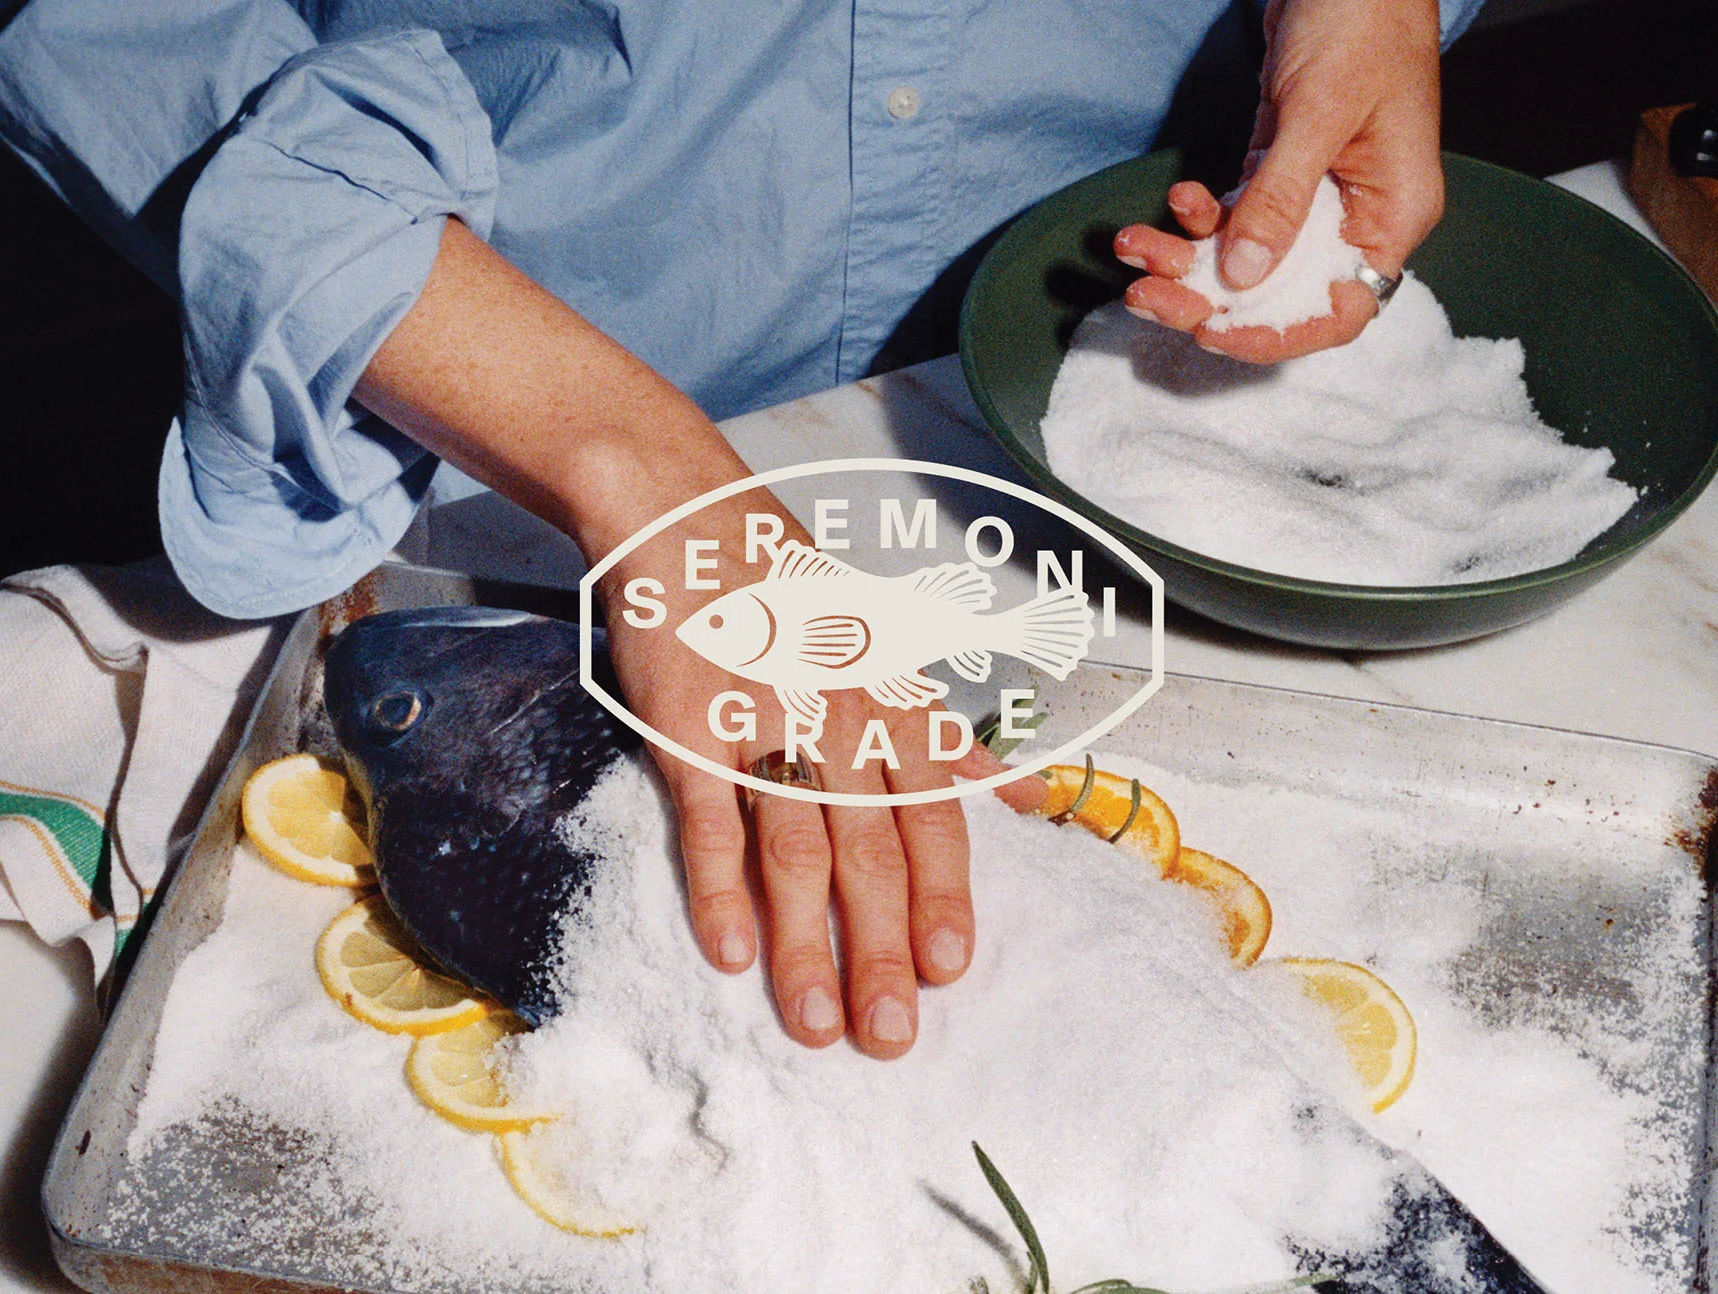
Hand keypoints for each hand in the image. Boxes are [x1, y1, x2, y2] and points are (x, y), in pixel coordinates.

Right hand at [357, 220, 1043, 1058]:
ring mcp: (761, 716)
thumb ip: (951, 733)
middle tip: (889, 1036)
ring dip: (807, 946)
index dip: (943, 894)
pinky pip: (712, 817)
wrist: (684, 512)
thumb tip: (1033, 795)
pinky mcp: (687, 721)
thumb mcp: (890, 645)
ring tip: (815, 1027)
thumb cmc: (790, 589)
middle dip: (881, 951)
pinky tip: (733, 955)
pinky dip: (721, 888)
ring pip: (795, 850)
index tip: (949, 971)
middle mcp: (839, 712)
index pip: (933, 812)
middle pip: (870, 850)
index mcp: (891, 697)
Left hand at [1112, 0, 1442, 361]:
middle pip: (1280, 290)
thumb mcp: (1317, 112)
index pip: (1339, 309)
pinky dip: (1199, 213)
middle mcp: (1358, 214)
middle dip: (1206, 297)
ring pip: (1248, 254)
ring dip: (1187, 256)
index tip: (1210, 331)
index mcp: (1392, 214)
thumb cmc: (1360, 20)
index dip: (1275, 335)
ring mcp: (1320, 193)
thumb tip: (1243, 276)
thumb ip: (1280, 197)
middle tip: (1144, 295)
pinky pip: (1237, 212)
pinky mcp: (1284, 166)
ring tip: (1133, 244)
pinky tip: (1175, 195)